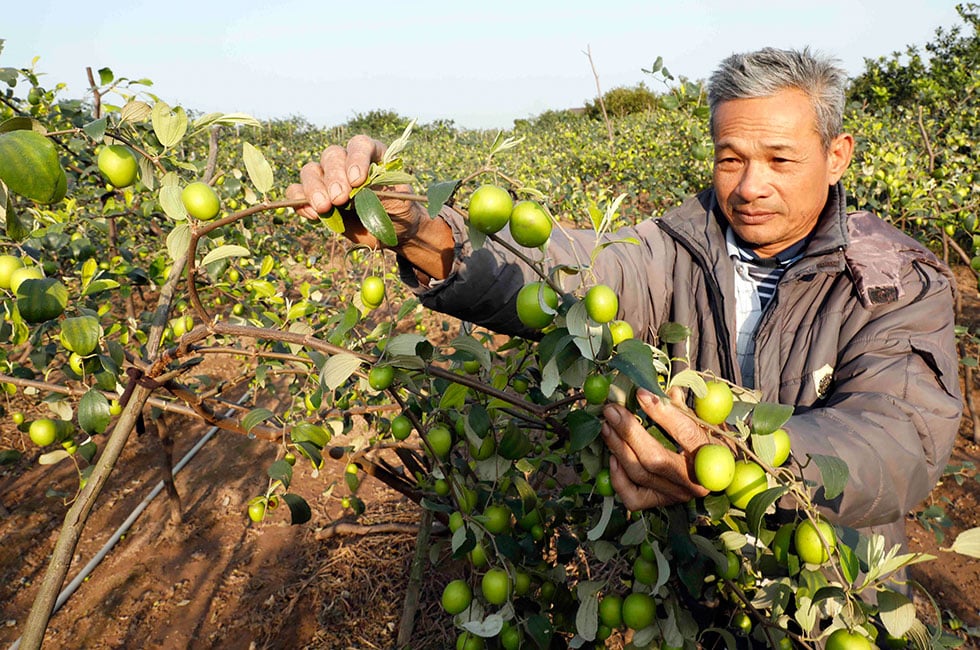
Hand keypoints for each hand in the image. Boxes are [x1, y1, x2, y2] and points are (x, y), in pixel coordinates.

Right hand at [285, 135, 421, 247]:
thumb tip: (354, 189)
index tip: (357, 180)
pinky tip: (313, 216)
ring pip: (310, 171)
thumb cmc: (399, 209)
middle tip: (339, 199)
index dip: (356, 159)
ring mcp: (329, 178)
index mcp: (371, 153)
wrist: (393, 230)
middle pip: (331, 156)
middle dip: (333, 177)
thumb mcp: (398, 199)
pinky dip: (300, 202)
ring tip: (324, 208)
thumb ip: (378, 191)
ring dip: (314, 189)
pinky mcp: (316, 198)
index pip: (359, 145)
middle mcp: (347, 161)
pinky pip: (298, 193)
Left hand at [600, 388, 709, 509]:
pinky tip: (612, 458)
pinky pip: (633, 498)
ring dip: (618, 448)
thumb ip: (683, 408)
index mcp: (711, 456)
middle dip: (628, 432)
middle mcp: (694, 481)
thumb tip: (665, 391)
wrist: (718, 477)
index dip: (661, 412)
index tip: (640, 393)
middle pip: (654, 459)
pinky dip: (618, 479)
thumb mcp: (705, 423)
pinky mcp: (660, 503)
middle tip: (612, 410)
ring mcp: (676, 495)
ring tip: (606, 426)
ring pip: (640, 475)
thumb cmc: (710, 444)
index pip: (685, 433)